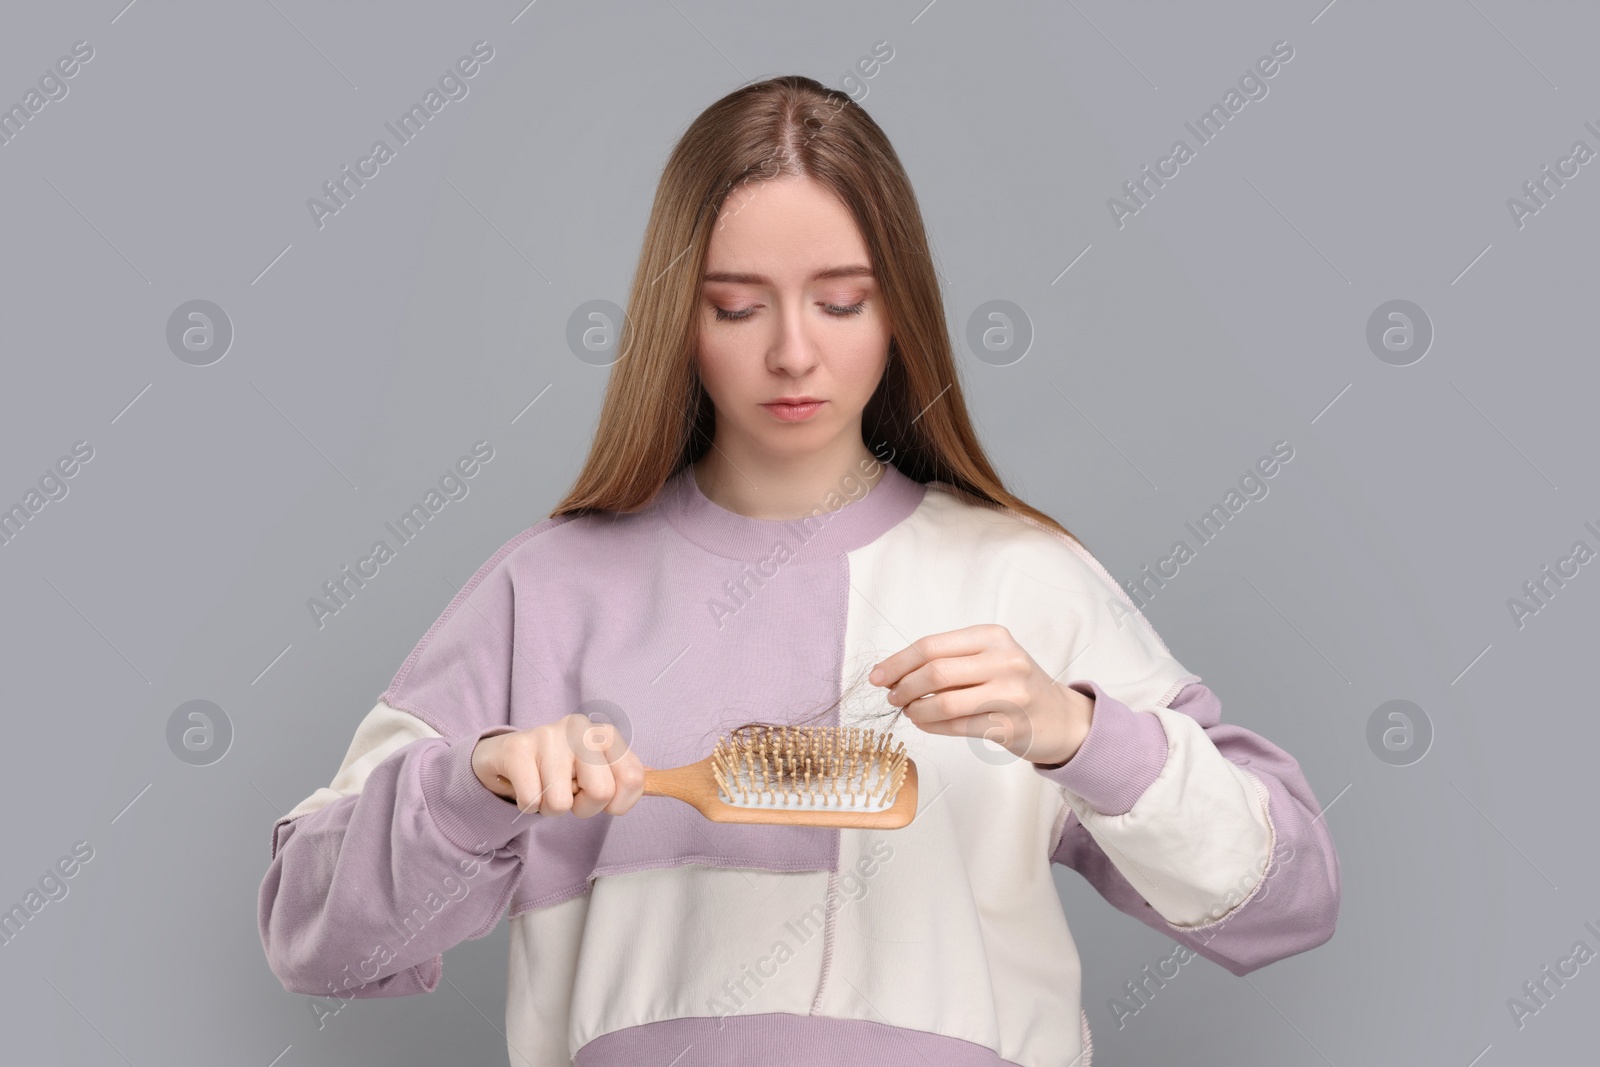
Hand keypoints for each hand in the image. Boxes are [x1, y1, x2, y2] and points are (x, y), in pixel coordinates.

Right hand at [470, 714, 644, 817]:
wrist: (509, 756)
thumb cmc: (561, 768)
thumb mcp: (598, 768)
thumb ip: (626, 777)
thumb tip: (659, 782)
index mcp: (607, 734)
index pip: (634, 779)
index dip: (619, 804)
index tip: (602, 800)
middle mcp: (580, 728)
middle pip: (601, 792)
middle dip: (584, 808)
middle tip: (570, 794)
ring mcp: (548, 735)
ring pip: (561, 803)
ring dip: (551, 808)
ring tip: (545, 787)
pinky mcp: (517, 749)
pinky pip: (531, 801)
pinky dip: (528, 805)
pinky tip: (527, 784)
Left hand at [868, 624, 1094, 765]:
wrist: (1060, 717)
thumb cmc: (1016, 684)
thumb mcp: (990, 657)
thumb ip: (950, 659)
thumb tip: (894, 672)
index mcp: (992, 636)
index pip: (931, 645)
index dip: (898, 662)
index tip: (878, 676)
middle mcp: (1004, 661)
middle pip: (934, 672)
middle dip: (903, 687)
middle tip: (892, 697)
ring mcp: (1009, 694)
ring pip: (942, 702)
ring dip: (915, 709)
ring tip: (909, 710)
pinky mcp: (1008, 725)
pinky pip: (955, 726)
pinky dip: (931, 725)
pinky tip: (924, 722)